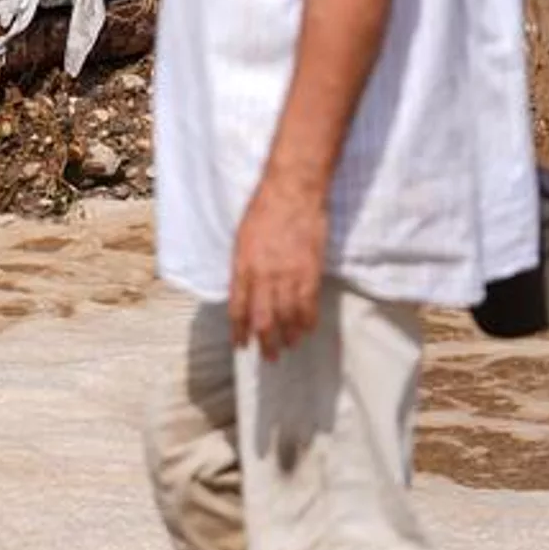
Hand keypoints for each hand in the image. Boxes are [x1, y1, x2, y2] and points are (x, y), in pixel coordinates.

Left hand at [229, 173, 328, 361]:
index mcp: (242, 267)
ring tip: (288, 347)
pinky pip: (308, 306)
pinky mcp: (310, 272)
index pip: (238, 308)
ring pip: (286, 318)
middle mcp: (263, 276)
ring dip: (288, 336)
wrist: (292, 192)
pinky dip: (307, 322)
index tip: (241, 345)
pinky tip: (306, 331)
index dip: (239, 330)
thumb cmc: (263, 210)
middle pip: (262, 320)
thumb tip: (244, 290)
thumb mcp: (242, 239)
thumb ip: (243, 267)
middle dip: (265, 342)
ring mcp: (287, 276)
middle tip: (268, 357)